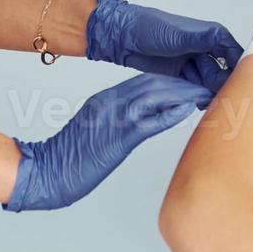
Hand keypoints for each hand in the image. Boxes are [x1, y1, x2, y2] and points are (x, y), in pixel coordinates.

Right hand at [3, 72, 212, 211]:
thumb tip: (137, 123)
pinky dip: (170, 113)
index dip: (171, 80)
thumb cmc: (67, 158)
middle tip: (206, 84)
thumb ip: (113, 121)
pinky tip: (188, 109)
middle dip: (182, 82)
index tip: (191, 82)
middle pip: (153, 83)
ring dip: (183, 93)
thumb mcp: (91, 131)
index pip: (144, 81)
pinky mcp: (117, 139)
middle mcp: (110, 103)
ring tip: (205, 93)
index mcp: (104, 100)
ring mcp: (113, 118)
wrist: (46, 172)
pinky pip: (149, 122)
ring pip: (154, 96)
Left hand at [85, 0, 243, 94]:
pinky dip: (199, 97)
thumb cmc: (149, 28)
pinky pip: (197, 89)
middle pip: (226, 74)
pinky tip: (200, 106)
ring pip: (212, 84)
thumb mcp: (178, 36)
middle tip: (225, 103)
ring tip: (213, 107)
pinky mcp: (183, 75)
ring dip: (212, 94)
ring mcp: (195, 63)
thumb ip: (202, 41)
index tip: (243, 89)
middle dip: (225, 88)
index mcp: (212, 36)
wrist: (123, 37)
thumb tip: (223, 39)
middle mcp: (207, 49)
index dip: (241, 73)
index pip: (236, 56)